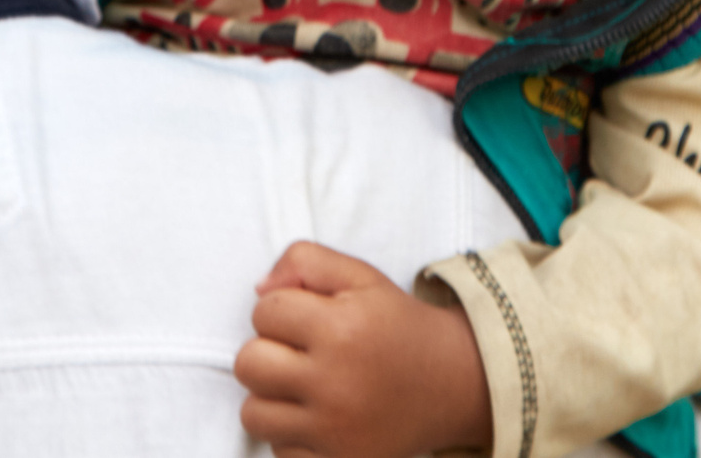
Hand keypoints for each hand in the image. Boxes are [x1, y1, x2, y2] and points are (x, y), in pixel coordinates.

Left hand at [235, 241, 492, 457]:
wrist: (451, 382)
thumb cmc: (397, 326)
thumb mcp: (361, 276)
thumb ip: (305, 261)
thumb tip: (259, 289)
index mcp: (341, 328)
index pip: (263, 312)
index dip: (280, 310)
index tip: (306, 318)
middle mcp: (335, 382)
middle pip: (249, 363)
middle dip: (266, 352)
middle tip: (299, 353)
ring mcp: (334, 430)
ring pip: (252, 413)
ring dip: (271, 397)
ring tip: (302, 387)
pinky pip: (278, 451)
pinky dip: (290, 436)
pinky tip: (316, 418)